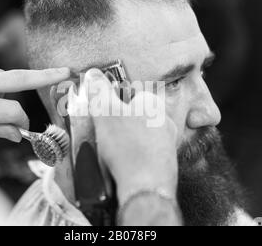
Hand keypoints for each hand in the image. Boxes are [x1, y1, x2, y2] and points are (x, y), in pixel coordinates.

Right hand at [83, 69, 178, 203]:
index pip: (130, 93)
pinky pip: (145, 153)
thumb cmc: (128, 147)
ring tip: (110, 152)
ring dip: (125, 140)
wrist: (147, 188)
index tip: (101, 114)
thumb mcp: (106, 112)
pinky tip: (122, 164)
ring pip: (140, 135)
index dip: (111, 102)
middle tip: (103, 134)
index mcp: (153, 103)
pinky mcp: (165, 162)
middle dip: (118, 123)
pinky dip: (133, 156)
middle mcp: (165, 120)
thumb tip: (93, 74)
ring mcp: (168, 142)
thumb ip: (99, 90)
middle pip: (135, 115)